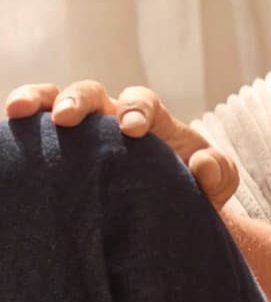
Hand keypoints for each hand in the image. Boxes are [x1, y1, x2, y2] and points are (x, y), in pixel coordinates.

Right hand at [4, 80, 238, 208]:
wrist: (168, 209)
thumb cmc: (194, 188)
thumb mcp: (217, 183)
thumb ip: (219, 172)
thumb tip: (202, 164)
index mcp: (150, 118)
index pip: (142, 102)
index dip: (136, 110)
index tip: (133, 130)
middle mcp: (109, 116)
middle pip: (91, 92)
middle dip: (79, 100)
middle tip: (68, 118)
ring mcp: (80, 130)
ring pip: (54, 101)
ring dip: (37, 100)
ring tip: (18, 111)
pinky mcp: (57, 148)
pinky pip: (33, 131)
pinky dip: (19, 128)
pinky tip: (6, 133)